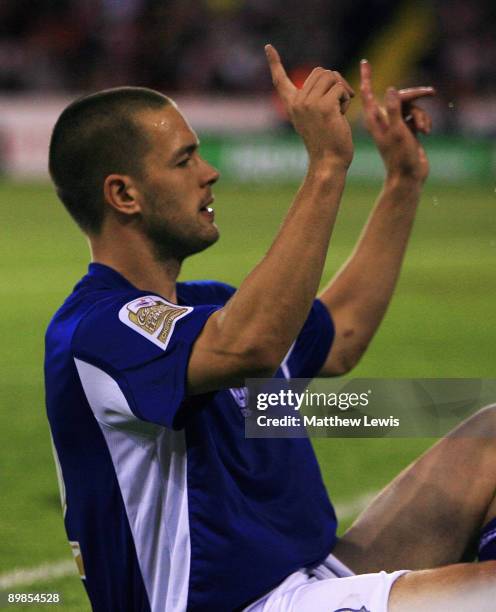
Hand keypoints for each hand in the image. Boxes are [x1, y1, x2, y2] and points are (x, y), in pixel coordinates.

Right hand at [265, 44, 353, 169]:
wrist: (328, 161)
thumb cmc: (326, 141)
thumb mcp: (315, 116)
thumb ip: (315, 97)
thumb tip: (329, 75)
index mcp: (292, 105)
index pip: (280, 81)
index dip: (275, 63)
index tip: (268, 47)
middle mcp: (297, 103)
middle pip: (320, 71)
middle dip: (334, 82)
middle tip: (337, 103)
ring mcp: (309, 104)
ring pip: (331, 76)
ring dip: (342, 90)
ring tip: (339, 110)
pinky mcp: (324, 107)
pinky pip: (340, 88)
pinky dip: (347, 99)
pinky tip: (342, 115)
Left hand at [360, 59, 434, 182]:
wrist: (408, 176)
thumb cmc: (399, 156)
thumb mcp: (397, 131)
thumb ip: (393, 109)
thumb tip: (391, 88)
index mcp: (375, 120)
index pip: (368, 94)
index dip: (367, 77)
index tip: (364, 61)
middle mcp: (383, 120)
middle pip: (398, 96)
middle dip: (415, 95)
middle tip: (431, 92)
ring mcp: (395, 125)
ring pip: (411, 107)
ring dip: (421, 115)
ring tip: (425, 129)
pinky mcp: (407, 130)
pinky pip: (417, 116)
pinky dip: (424, 121)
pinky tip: (427, 132)